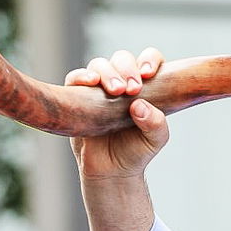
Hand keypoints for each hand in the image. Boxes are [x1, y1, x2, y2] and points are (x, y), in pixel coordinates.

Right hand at [64, 47, 167, 180]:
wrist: (110, 170)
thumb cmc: (136, 151)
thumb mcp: (154, 140)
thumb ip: (156, 123)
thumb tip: (139, 105)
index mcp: (145, 86)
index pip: (149, 60)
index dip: (149, 60)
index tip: (149, 74)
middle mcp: (122, 81)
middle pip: (122, 59)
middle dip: (127, 69)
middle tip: (132, 89)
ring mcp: (98, 87)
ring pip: (99, 65)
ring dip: (107, 73)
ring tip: (115, 91)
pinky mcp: (77, 95)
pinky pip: (75, 78)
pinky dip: (82, 75)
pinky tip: (90, 82)